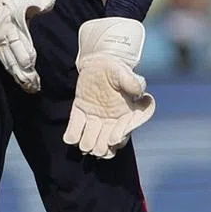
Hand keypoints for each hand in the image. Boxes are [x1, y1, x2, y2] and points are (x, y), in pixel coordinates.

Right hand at [0, 0, 55, 92]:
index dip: (22, 51)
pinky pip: (8, 67)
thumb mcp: (25, 2)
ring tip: (32, 88)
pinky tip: (25, 85)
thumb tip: (51, 1)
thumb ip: (39, 2)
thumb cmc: (15, 6)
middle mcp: (4, 40)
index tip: (31, 62)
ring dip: (21, 77)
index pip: (16, 41)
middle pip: (13, 57)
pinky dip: (16, 77)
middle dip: (23, 71)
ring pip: (11, 65)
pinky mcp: (0, 54)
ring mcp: (1, 48)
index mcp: (11, 26)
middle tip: (34, 82)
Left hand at [63, 18, 155, 159]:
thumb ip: (132, 82)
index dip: (120, 137)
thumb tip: (139, 91)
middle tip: (97, 147)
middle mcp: (112, 120)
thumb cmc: (115, 68)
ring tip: (85, 145)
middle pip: (109, 143)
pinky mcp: (81, 114)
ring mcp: (96, 119)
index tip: (113, 139)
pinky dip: (72, 136)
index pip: (127, 130)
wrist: (98, 63)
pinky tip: (70, 137)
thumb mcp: (124, 72)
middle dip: (103, 147)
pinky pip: (75, 130)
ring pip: (92, 141)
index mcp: (127, 113)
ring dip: (88, 144)